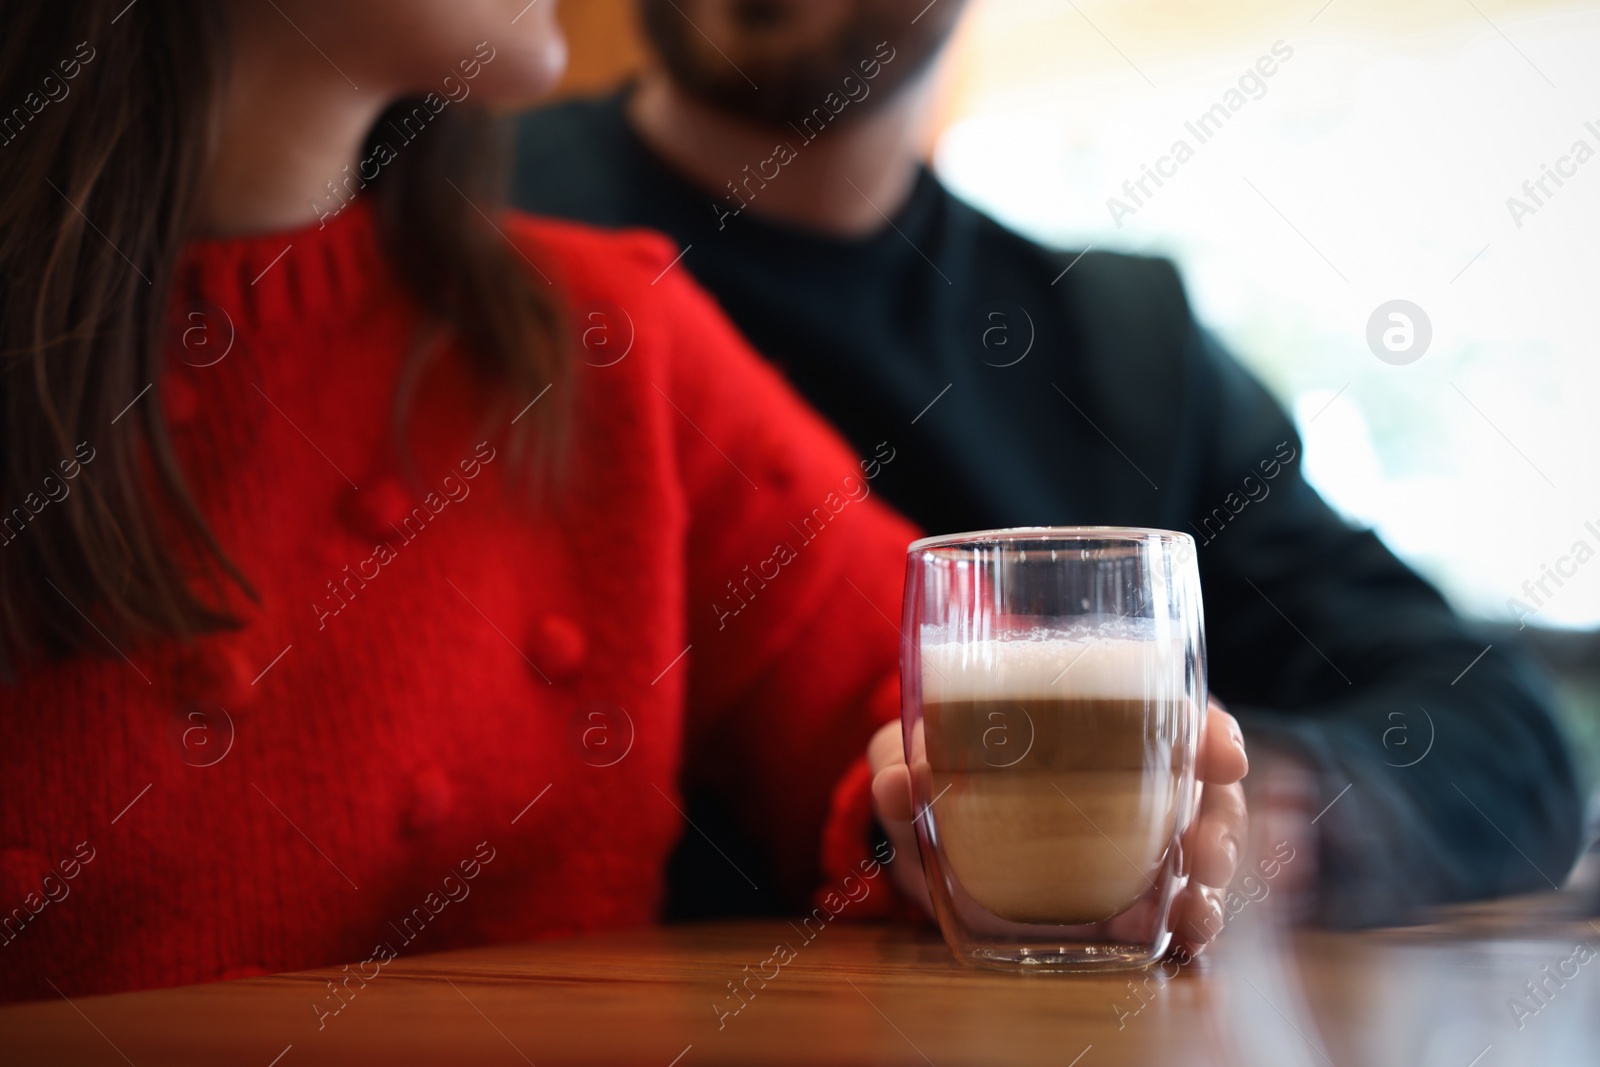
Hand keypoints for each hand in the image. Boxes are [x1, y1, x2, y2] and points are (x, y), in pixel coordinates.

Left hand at [867, 696, 1249, 957]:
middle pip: (1204, 786)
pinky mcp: (1127, 901)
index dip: (1209, 730)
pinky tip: (1191, 936)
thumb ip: (900, 759)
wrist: (927, 844)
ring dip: (1213, 878)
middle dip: (1222, 817)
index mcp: (1095, 718)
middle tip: (1206, 850)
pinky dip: (1192, 923)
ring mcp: (1136, 840)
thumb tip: (905, 780)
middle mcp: (1132, 774)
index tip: (1223, 752)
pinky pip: (1176, 909)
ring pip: (1203, 849)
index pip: (1171, 710)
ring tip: (1200, 907)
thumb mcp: (913, 754)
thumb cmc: (937, 774)